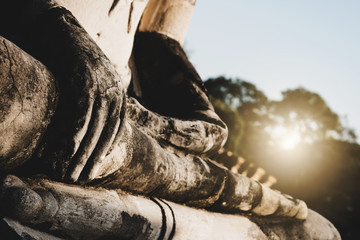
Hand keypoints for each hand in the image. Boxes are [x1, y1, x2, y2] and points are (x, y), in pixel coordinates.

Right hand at [29, 6, 125, 181]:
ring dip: (84, 150)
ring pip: (96, 125)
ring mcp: (101, 84)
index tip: (96, 168)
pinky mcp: (84, 77)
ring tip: (74, 170)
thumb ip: (99, 104)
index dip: (107, 151)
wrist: (65, 31)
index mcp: (119, 95)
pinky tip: (69, 148)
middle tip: (83, 177)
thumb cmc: (78, 62)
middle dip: (95, 157)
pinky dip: (77, 129)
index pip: (117, 129)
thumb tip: (94, 127)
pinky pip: (82, 109)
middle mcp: (114, 91)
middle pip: (108, 131)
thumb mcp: (95, 84)